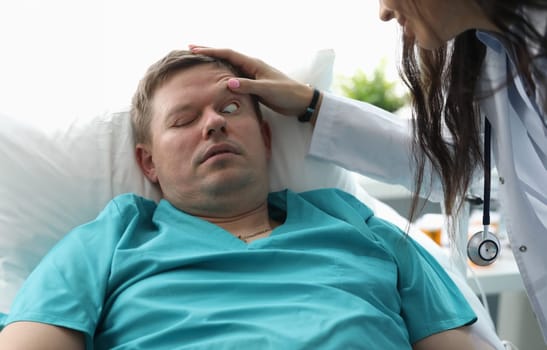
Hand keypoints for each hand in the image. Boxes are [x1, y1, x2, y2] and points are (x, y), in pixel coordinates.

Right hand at [189, 45, 316, 117]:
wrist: (301, 101)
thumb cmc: (286, 93)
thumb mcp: (267, 90)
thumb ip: (248, 86)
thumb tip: (228, 82)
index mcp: (253, 64)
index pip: (228, 54)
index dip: (211, 51)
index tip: (195, 49)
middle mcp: (252, 67)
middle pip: (226, 56)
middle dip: (209, 52)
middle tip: (191, 49)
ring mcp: (253, 76)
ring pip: (229, 66)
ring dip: (215, 63)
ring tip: (200, 61)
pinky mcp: (255, 85)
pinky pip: (235, 77)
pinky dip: (223, 75)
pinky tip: (217, 79)